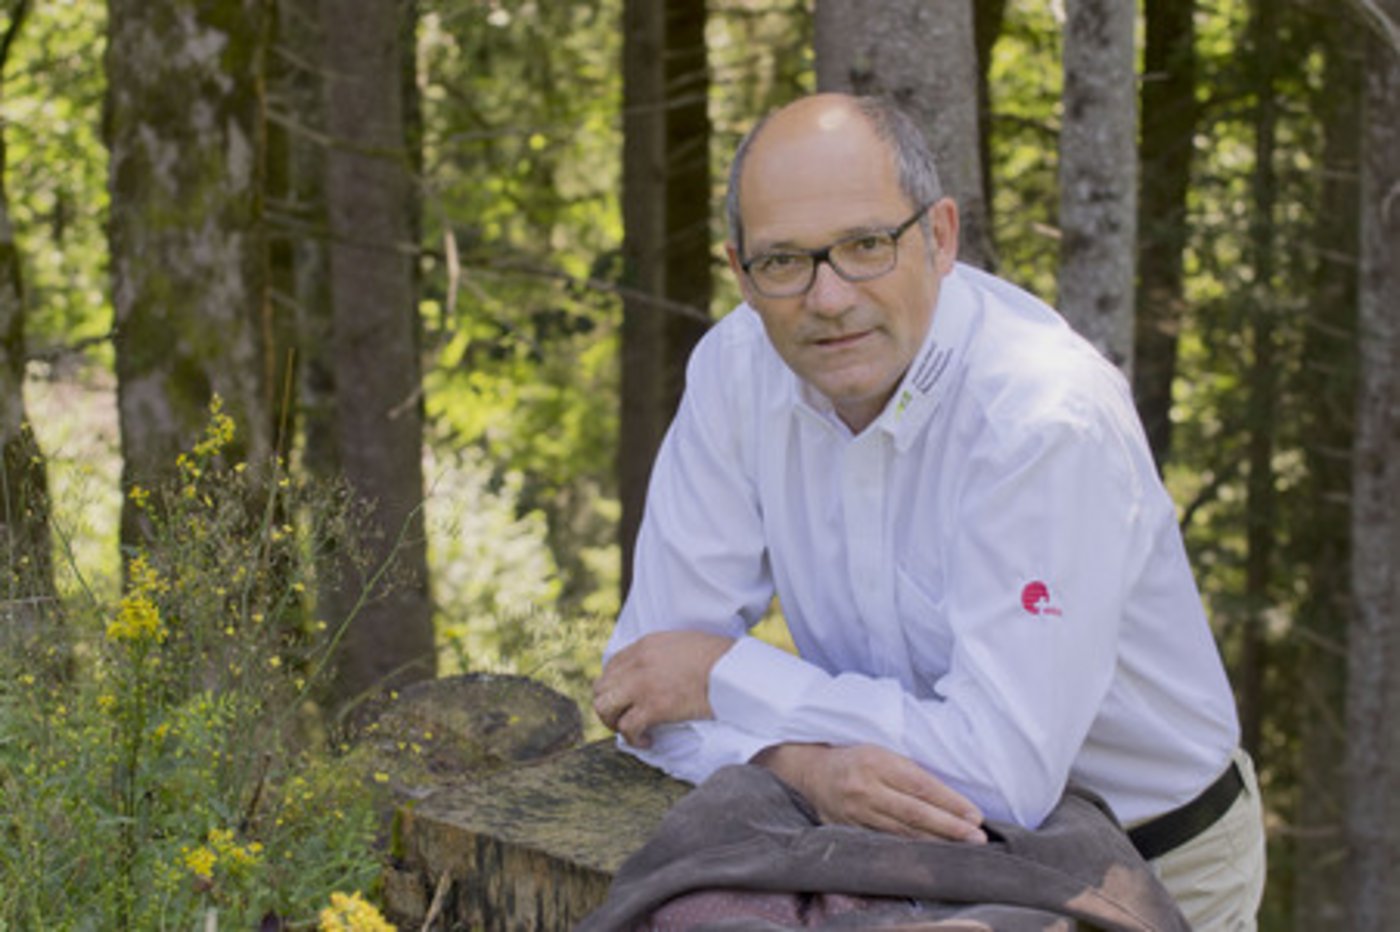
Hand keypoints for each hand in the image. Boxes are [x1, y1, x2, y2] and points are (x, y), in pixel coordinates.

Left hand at [592, 631, 734, 747]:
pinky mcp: (654, 707)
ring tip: (632, 731)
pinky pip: (627, 728)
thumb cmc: (717, 658)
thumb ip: (660, 655)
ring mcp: (643, 685)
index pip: (610, 667)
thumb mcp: (680, 644)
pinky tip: (647, 740)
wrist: (733, 669)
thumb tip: (655, 674)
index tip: (626, 700)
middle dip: (609, 706)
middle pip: (601, 688)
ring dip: (614, 723)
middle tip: (624, 718)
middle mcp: (637, 663)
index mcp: (644, 645)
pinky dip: (634, 739)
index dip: (614, 687)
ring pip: (605, 707)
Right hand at [754, 743, 986, 842]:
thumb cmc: (855, 759)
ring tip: (962, 848)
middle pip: (914, 813)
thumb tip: (950, 799)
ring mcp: (855, 813)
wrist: (810, 772)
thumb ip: (909, 772)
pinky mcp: (850, 830)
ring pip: (902, 833)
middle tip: (977, 838)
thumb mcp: (881, 752)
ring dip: (936, 842)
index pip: (920, 785)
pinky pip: (886, 842)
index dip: (949, 802)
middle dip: (949, 827)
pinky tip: (930, 854)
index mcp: (876, 761)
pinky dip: (911, 850)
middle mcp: (865, 788)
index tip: (975, 815)